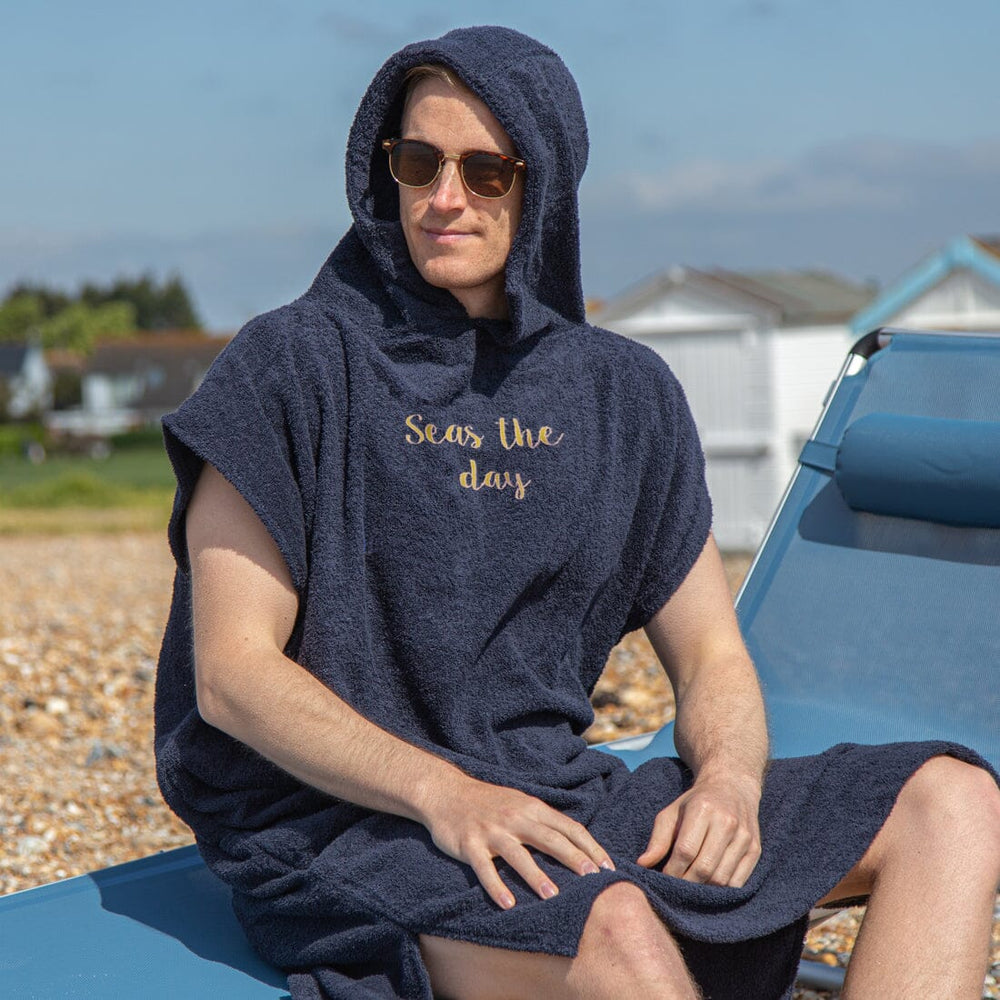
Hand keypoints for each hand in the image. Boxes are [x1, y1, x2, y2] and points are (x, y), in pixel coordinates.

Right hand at [421, 776, 614, 909]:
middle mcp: (514, 817)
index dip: (589, 846)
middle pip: (549, 838)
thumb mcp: (520, 802)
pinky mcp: (470, 844)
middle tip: (593, 879)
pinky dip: (496, 887)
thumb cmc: (488, 802)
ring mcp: (492, 830)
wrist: (446, 792)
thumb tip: (576, 844)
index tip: (608, 867)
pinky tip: (508, 904)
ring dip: (536, 876)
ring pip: (518, 855)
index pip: (568, 827)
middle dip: (573, 858)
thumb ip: (543, 820)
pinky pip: (484, 868)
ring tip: (553, 896)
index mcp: (531, 807)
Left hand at [636, 773, 761, 886]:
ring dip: (703, 890)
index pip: (685, 850)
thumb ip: (658, 838)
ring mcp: (744, 837)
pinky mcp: (755, 849)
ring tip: (691, 887)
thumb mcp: (673, 812)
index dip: (672, 870)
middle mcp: (727, 822)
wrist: (733, 787)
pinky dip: (721, 890)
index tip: (663, 878)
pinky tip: (709, 885)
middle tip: (676, 888)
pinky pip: (738, 882)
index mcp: (703, 809)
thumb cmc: (696, 802)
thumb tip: (642, 864)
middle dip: (686, 883)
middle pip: (704, 868)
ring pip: (721, 878)